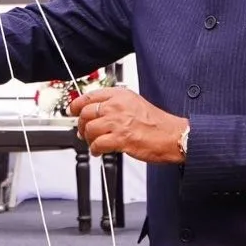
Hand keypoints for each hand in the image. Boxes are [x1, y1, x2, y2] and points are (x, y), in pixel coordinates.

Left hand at [72, 88, 188, 164]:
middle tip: (83, 132)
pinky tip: (99, 151)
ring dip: (88, 139)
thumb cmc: (157, 123)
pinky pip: (97, 144)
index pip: (90, 96)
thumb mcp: (134, 104)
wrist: (172, 136)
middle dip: (81, 125)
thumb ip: (115, 105)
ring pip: (89, 129)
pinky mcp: (120, 139)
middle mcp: (117, 106)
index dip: (77, 104)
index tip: (73, 109)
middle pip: (85, 113)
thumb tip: (96, 112)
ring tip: (94, 143)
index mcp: (120, 95)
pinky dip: (95, 150)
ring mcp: (118, 122)